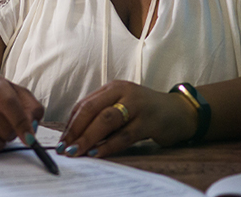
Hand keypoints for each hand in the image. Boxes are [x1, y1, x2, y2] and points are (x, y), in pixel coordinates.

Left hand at [58, 80, 196, 157]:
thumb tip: (76, 134)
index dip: (72, 122)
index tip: (62, 140)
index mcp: (113, 87)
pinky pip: (124, 135)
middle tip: (65, 148)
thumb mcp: (123, 105)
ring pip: (107, 120)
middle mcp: (124, 92)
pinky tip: (97, 153)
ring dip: (88, 137)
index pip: (86, 103)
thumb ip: (103, 113)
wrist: (178, 111)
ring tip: (76, 152)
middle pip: (93, 109)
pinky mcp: (148, 121)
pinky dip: (108, 145)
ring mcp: (137, 105)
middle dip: (76, 130)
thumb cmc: (145, 111)